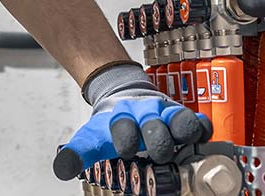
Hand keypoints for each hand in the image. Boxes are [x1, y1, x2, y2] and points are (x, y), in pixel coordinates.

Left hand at [53, 63, 209, 179]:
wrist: (125, 95)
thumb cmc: (111, 124)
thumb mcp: (91, 137)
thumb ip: (77, 152)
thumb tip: (62, 168)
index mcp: (121, 120)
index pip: (123, 129)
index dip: (125, 139)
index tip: (125, 149)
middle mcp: (145, 116)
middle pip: (156, 128)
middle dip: (157, 141)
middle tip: (157, 153)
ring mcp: (166, 116)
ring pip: (181, 121)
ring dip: (182, 132)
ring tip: (182, 141)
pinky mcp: (184, 119)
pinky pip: (199, 121)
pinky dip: (202, 129)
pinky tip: (201, 138)